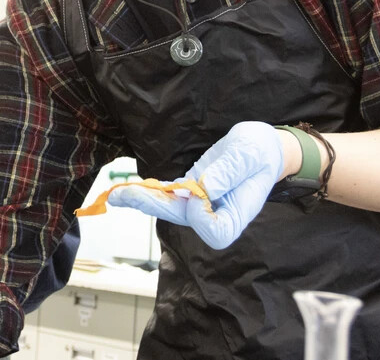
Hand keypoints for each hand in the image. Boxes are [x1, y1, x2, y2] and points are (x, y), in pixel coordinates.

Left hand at [106, 122, 284, 249]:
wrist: (263, 148)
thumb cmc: (261, 152)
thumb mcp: (249, 155)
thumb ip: (229, 172)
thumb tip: (204, 189)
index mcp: (238, 212)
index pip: (214, 231)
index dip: (201, 215)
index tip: (197, 191)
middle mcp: (217, 213)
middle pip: (183, 220)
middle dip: (152, 206)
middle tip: (120, 195)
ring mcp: (202, 205)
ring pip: (170, 209)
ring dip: (143, 200)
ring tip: (116, 193)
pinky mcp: (191, 192)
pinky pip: (168, 196)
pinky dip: (148, 192)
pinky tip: (126, 190)